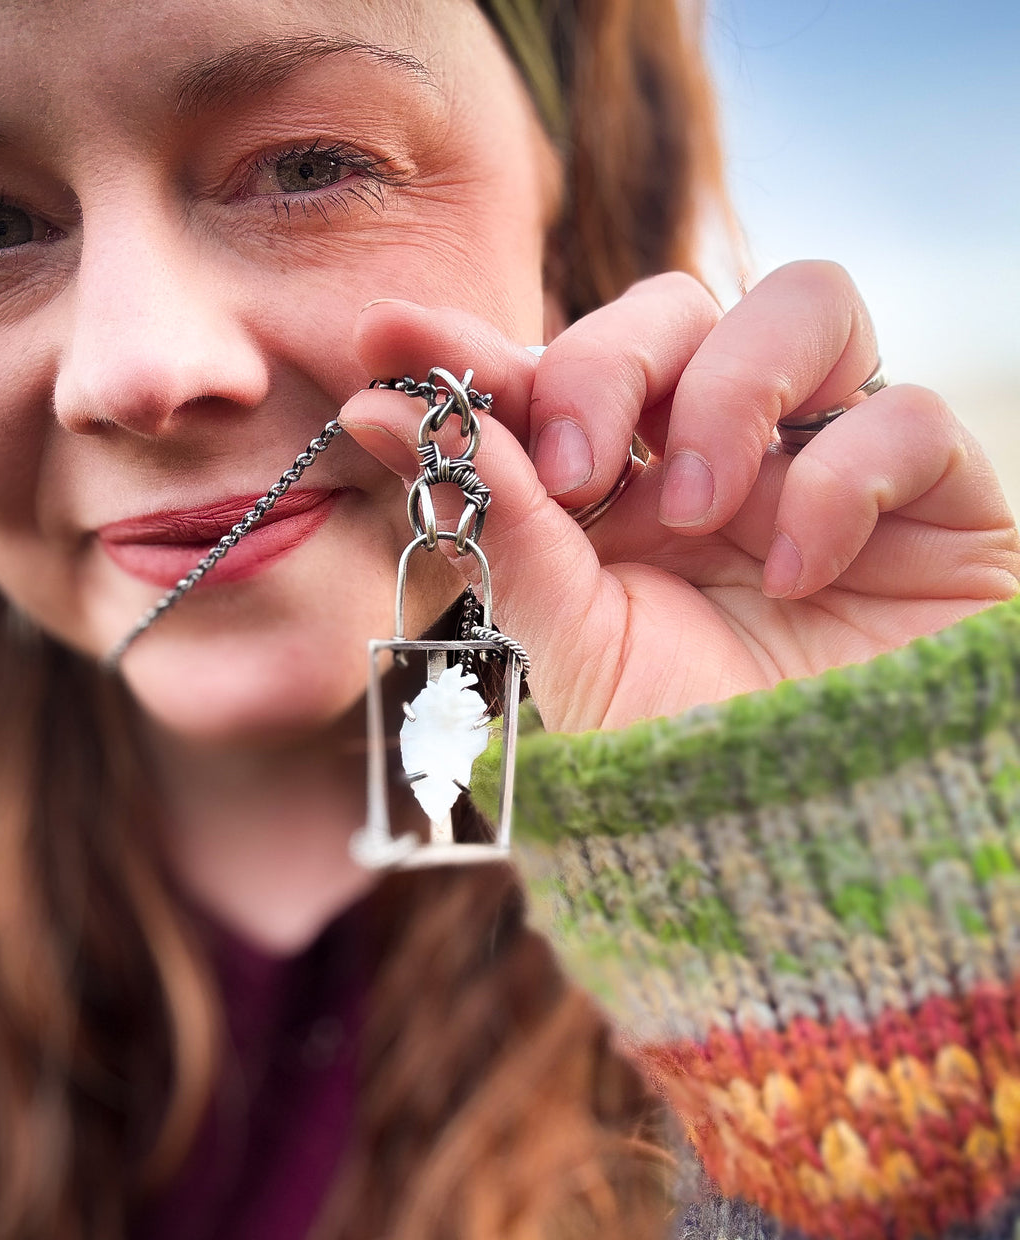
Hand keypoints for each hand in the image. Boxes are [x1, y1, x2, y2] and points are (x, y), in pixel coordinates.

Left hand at [339, 263, 1019, 732]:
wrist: (807, 864)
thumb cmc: (679, 770)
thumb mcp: (567, 649)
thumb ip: (492, 521)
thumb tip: (376, 408)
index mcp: (624, 499)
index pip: (557, 374)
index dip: (477, 343)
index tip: (386, 333)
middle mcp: (723, 467)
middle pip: (673, 309)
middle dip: (608, 366)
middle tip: (578, 473)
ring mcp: (828, 469)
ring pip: (806, 304)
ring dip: (730, 392)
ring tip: (697, 512)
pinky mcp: (936, 500)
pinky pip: (907, 415)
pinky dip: (844, 481)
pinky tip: (801, 577)